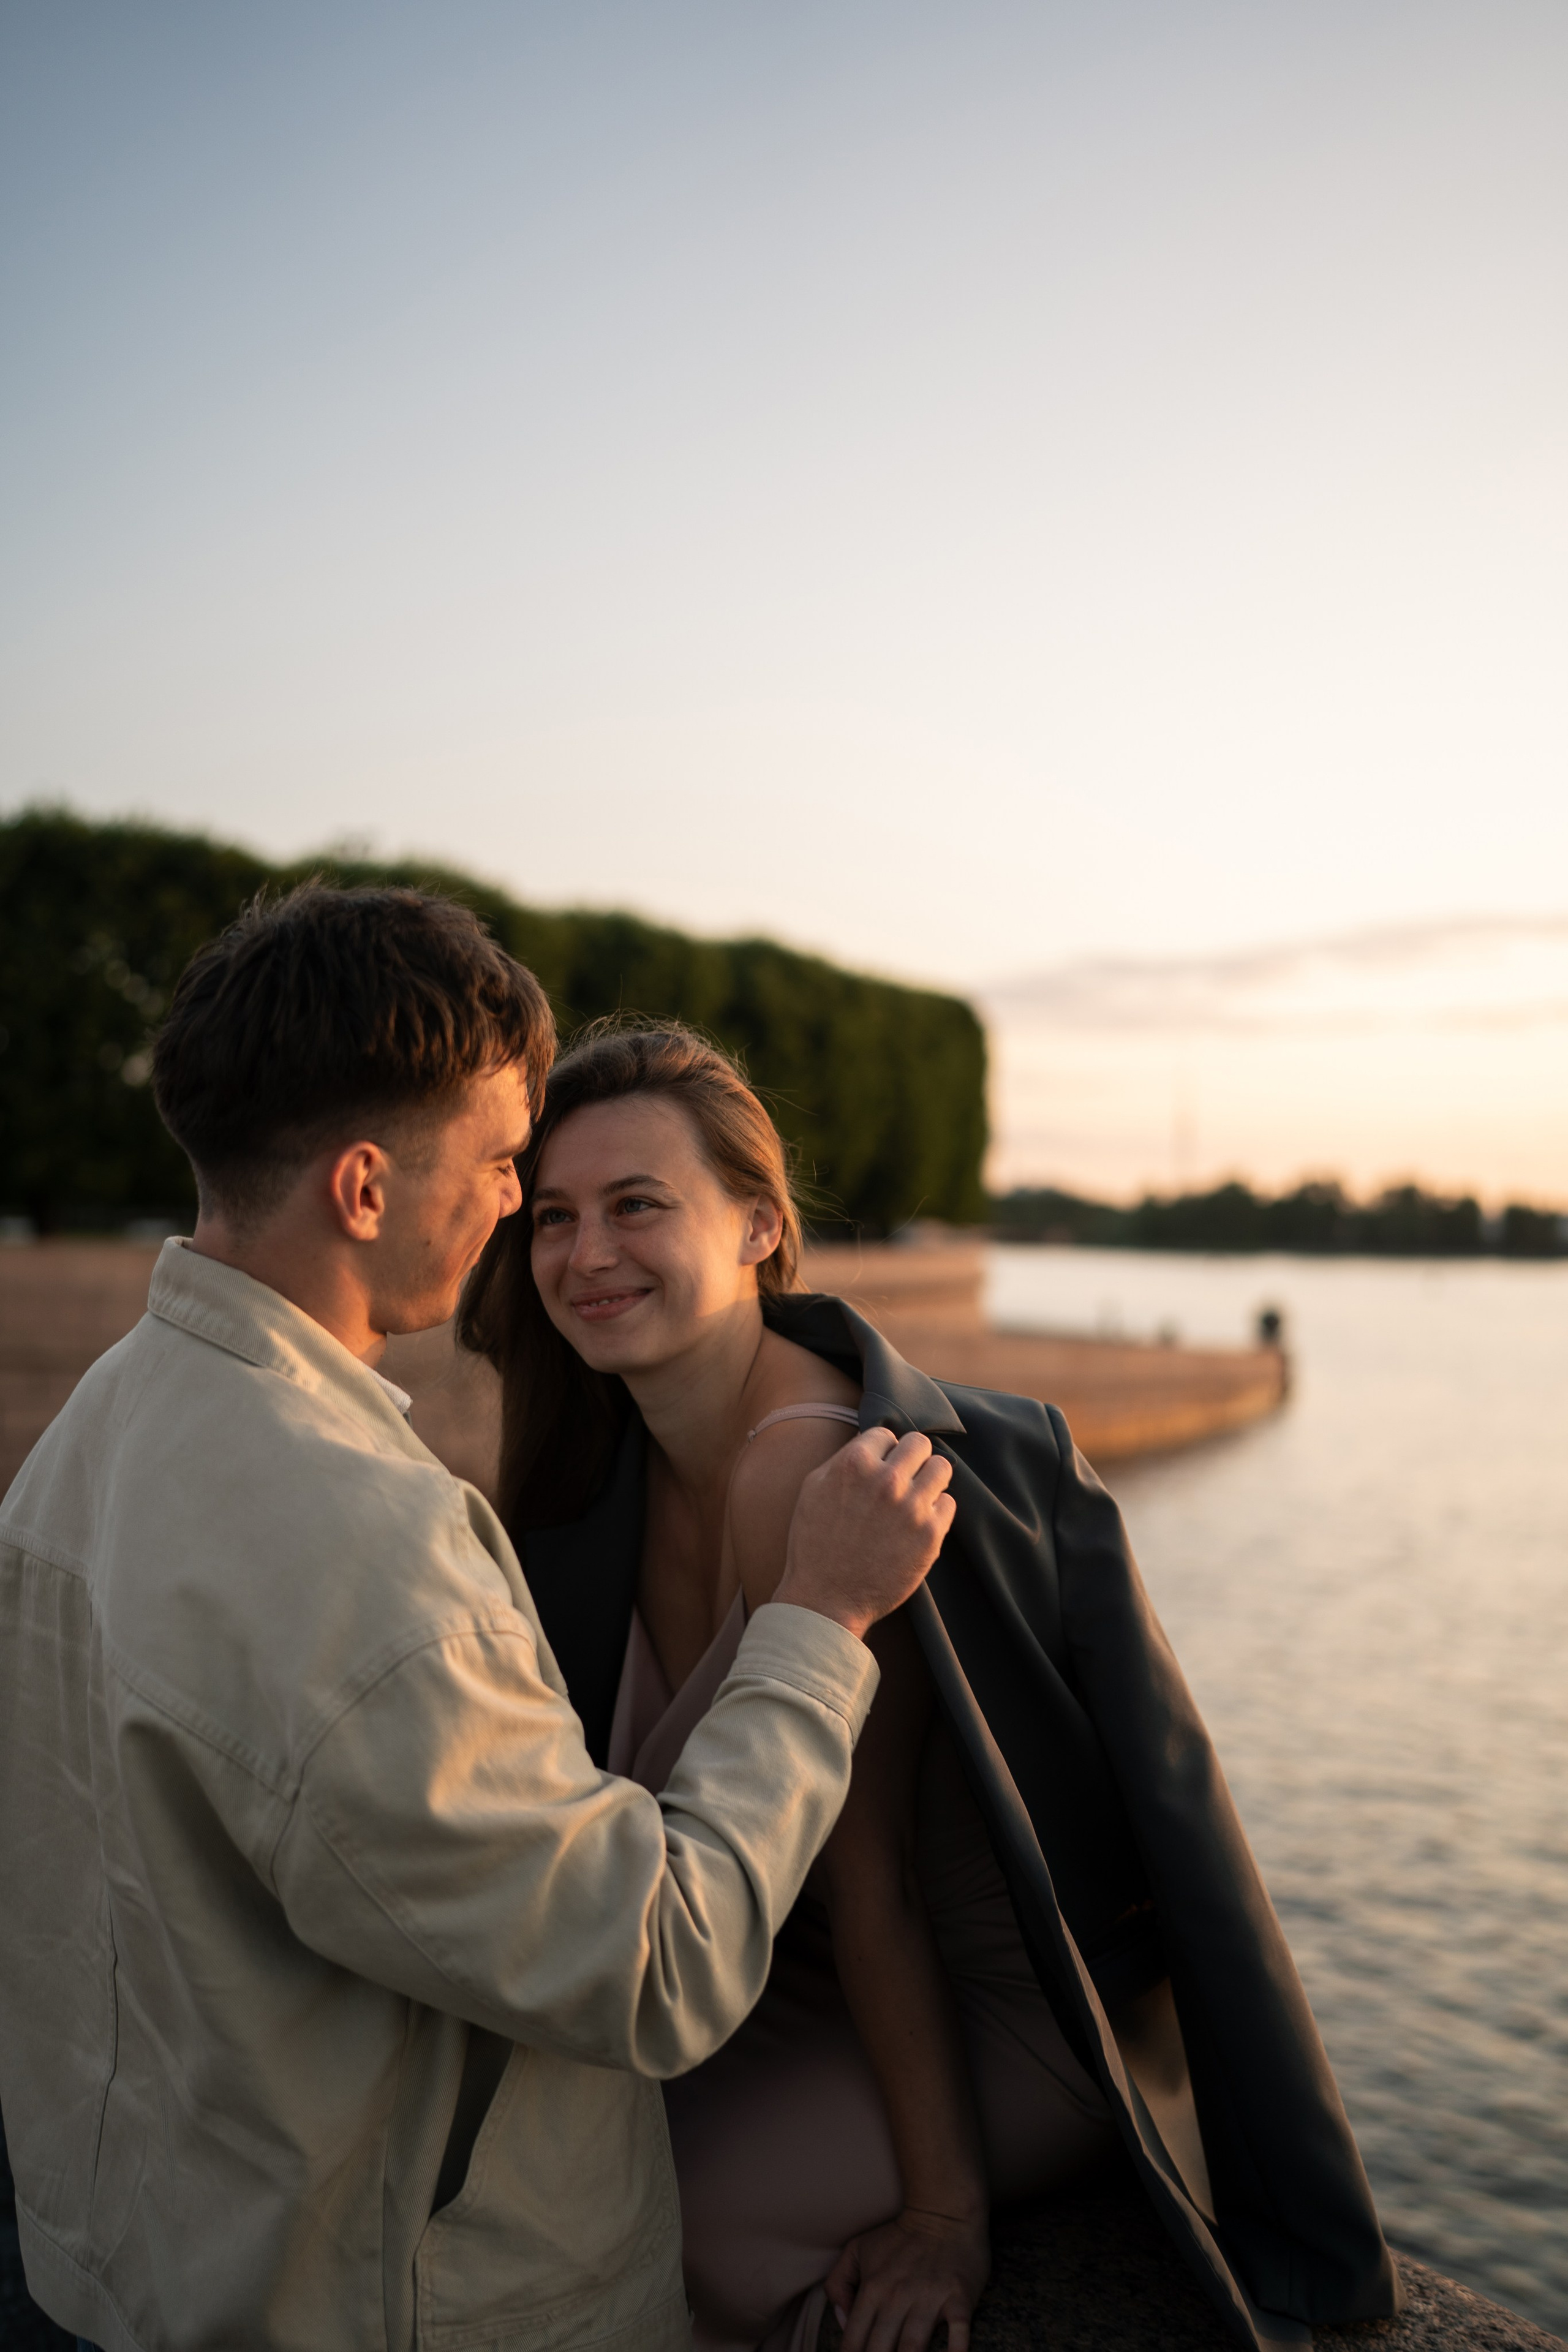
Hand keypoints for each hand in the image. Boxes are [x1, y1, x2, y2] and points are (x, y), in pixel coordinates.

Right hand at [775, 1428, 954, 1640]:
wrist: (826, 1599)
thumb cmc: (814, 1544)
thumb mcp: (813, 1489)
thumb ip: (842, 1460)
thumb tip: (871, 1444)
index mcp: (854, 1464)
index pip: (886, 1434)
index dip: (882, 1452)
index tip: (879, 1469)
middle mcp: (886, 1480)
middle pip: (919, 1443)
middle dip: (911, 1458)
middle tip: (904, 1477)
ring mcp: (912, 1507)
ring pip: (941, 1467)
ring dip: (930, 1478)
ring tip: (917, 1495)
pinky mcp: (930, 1535)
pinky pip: (949, 1504)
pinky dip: (936, 1510)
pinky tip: (918, 1523)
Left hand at [825, 2206, 989, 2351]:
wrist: (945, 2208)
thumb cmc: (900, 2235)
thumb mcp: (858, 2249)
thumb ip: (839, 2283)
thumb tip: (843, 2323)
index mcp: (872, 2289)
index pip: (853, 2341)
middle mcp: (898, 2298)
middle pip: (879, 2351)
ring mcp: (930, 2300)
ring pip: (912, 2351)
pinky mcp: (959, 2300)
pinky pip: (958, 2338)